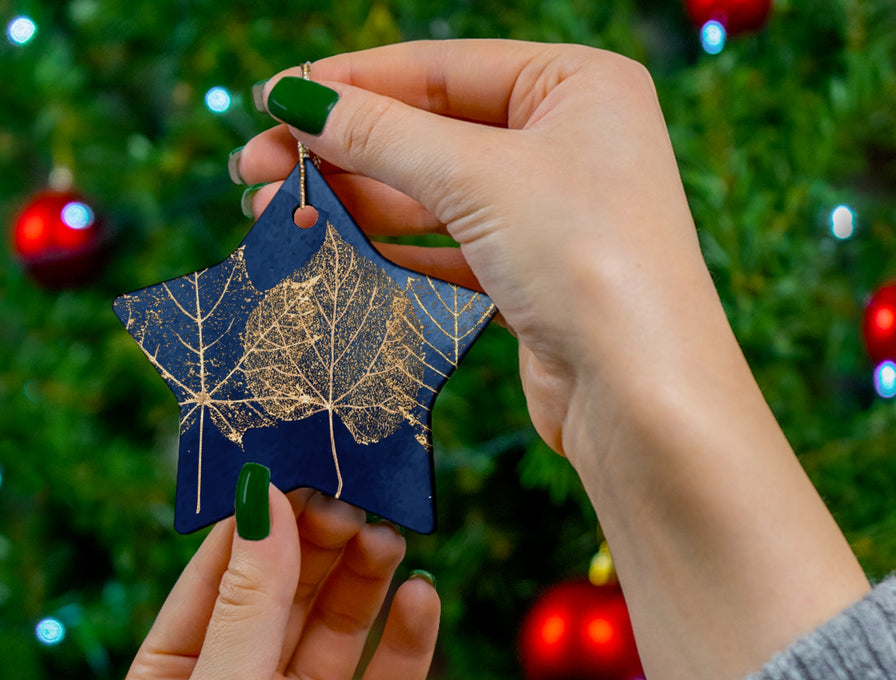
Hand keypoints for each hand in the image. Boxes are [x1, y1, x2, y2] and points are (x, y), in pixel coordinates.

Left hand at [117, 485, 438, 679]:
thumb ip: (248, 604)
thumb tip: (261, 501)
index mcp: (177, 679)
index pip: (218, 575)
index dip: (256, 521)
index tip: (296, 465)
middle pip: (286, 593)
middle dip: (318, 545)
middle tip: (356, 499)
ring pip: (341, 628)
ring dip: (365, 581)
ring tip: (391, 537)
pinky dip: (408, 640)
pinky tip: (424, 599)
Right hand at [237, 40, 714, 456]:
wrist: (641, 395)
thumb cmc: (586, 259)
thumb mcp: (478, 176)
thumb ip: (382, 134)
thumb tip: (295, 99)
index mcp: (576, 84)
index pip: (439, 67)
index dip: (349, 83)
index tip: (271, 102)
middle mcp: (568, 142)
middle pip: (429, 132)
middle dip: (341, 150)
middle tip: (254, 171)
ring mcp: (550, 214)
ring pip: (433, 196)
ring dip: (356, 204)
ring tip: (277, 214)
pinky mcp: (532, 278)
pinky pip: (447, 251)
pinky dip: (391, 252)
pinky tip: (335, 253)